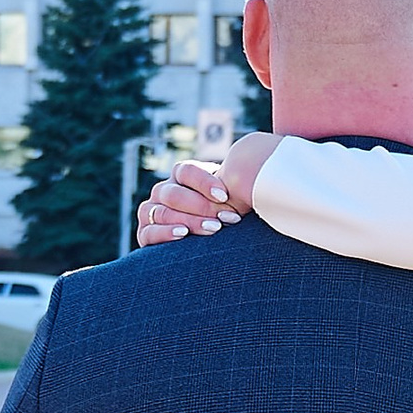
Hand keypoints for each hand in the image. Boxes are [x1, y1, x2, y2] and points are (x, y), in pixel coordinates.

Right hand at [134, 135, 275, 246]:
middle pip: (173, 193)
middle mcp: (163, 190)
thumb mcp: (234, 196)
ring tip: (212, 229)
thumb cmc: (228, 212)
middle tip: (226, 219)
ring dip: (188, 220)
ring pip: (162, 211)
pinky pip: (148, 232)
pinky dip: (164, 233)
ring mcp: (151, 211)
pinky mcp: (146, 233)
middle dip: (201, 206)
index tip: (225, 196)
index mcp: (181, 175)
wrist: (213, 242)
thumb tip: (267, 173)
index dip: (204, 182)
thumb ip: (238, 184)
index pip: (186, 171)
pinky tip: (183, 235)